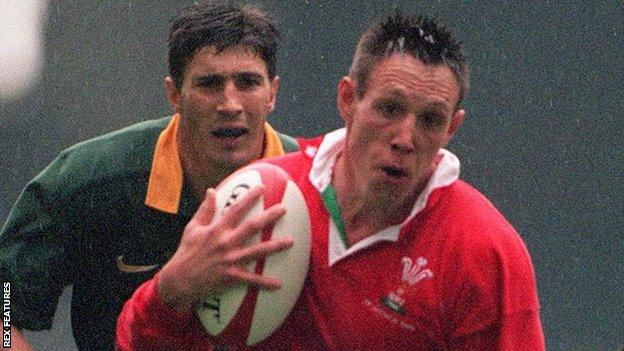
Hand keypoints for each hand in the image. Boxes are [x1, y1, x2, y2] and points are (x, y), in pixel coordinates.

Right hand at [157, 185, 292, 311]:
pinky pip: (251, 280)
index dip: (249, 197)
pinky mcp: (231, 277)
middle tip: (284, 209)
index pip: (236, 209)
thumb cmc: (186, 253)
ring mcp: (230, 260)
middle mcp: (225, 242)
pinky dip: (265, 282)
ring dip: (275, 246)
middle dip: (269, 217)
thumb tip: (211, 190)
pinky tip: (279, 284)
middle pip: (252, 227)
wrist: (178, 281)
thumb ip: (205, 209)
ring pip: (257, 252)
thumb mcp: (192, 228)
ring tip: (291, 241)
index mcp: (216, 229)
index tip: (262, 187)